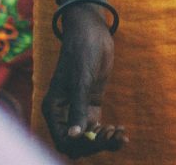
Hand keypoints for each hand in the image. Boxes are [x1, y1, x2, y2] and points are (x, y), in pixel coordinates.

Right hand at [41, 0, 126, 157]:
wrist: (91, 29)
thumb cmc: (83, 49)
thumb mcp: (82, 79)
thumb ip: (78, 107)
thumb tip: (74, 136)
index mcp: (54, 108)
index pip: (64, 140)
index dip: (82, 145)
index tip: (102, 136)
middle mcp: (63, 113)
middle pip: (77, 143)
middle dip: (96, 144)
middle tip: (117, 134)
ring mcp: (78, 109)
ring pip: (89, 139)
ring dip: (105, 141)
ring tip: (121, 134)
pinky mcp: (91, 104)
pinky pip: (97, 128)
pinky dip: (108, 133)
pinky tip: (121, 130)